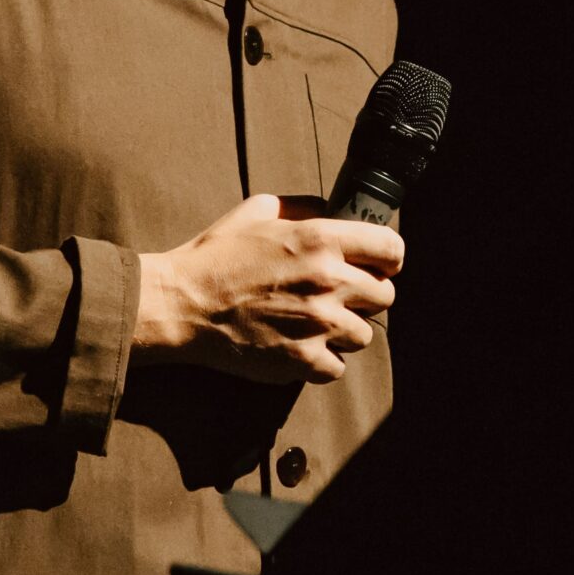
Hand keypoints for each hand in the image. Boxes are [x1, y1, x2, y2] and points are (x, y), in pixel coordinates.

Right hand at [134, 193, 402, 384]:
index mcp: (321, 239)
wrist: (181, 305)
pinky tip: (300, 346)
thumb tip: (334, 211)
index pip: (391, 249)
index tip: (377, 264)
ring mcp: (318, 325)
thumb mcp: (258, 211)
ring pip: (364, 335)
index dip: (388, 257)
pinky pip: (338, 367)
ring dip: (344, 330)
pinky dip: (323, 361)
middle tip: (340, 296)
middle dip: (366, 295)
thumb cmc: (216, 256)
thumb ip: (304, 207)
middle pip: (385, 296)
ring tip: (315, 323)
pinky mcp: (304, 361)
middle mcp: (328, 281)